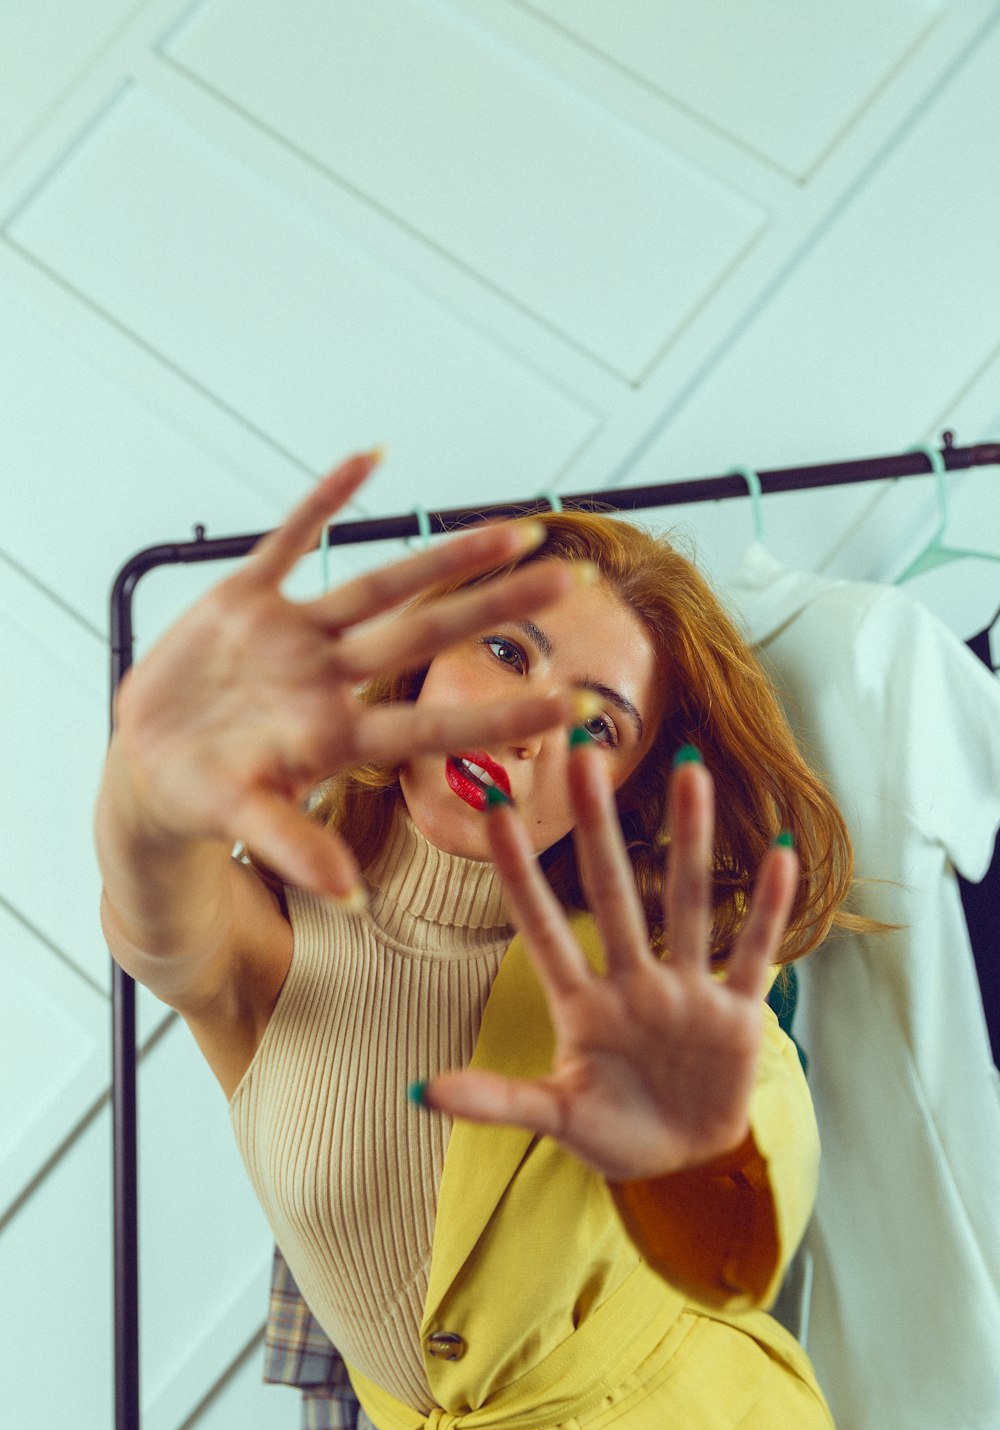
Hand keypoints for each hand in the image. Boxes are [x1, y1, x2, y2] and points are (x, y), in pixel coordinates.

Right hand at [113, 452, 580, 899]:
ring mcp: (295, 636)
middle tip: (574, 578)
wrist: (151, 765)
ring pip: (382, 583)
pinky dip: (326, 500)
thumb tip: (349, 897)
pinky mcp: (248, 601)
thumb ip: (295, 847)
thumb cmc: (205, 801)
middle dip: (498, 607)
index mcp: (337, 737)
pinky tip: (372, 459)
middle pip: (428, 636)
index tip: (574, 707)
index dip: (502, 716)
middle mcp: (331, 679)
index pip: (433, 724)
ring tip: (512, 529)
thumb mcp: (245, 823)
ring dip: (445, 556)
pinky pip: (291, 538)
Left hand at [425, 744, 797, 1179]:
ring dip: (692, 840)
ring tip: (691, 773)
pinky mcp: (737, 1015)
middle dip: (599, 826)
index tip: (495, 812)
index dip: (519, 872)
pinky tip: (779, 853)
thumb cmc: (612, 1132)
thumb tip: (418, 1094)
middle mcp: (633, 982)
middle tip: (586, 754)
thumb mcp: (556, 1117)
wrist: (684, 1163)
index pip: (543, 926)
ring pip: (689, 903)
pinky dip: (769, 909)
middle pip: (613, 891)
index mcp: (582, 1004)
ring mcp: (687, 992)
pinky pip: (755, 953)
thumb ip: (497, 1100)